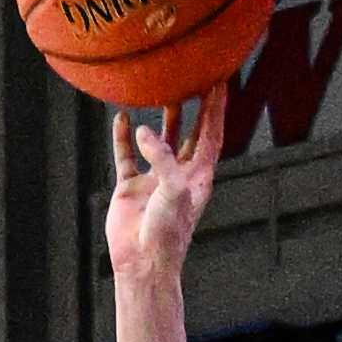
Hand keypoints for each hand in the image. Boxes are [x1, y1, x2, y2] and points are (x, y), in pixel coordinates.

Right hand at [104, 88, 225, 288]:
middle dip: (195, 109)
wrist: (142, 262)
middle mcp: (178, 176)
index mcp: (198, 177)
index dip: (216, 110)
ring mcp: (154, 180)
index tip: (219, 84)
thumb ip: (162, 157)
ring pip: (160, 142)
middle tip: (196, 80)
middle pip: (190, 134)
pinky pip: (126, 156)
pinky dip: (124, 137)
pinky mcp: (131, 187)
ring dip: (163, 119)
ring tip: (164, 91)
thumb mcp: (172, 190)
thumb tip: (144, 130)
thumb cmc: (166, 233)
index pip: (211, 136)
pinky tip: (122, 118)